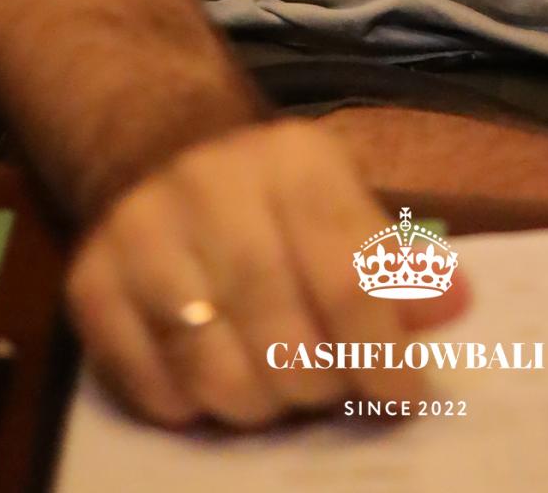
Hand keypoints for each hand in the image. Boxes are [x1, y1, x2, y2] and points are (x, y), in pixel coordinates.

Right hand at [63, 119, 461, 430]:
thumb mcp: (340, 198)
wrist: (154, 140)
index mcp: (294, 162)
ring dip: (255, 406)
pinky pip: (149, 385)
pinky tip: (210, 382)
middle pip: (283, 338)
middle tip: (327, 391)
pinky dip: (188, 407)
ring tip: (272, 392)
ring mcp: (143, 234)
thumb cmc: (270, 189)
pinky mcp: (91, 280)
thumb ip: (396, 261)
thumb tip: (456, 306)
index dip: (385, 356)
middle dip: (317, 387)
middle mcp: (213, 187)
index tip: (403, 397)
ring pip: (214, 371)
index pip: (352, 281)